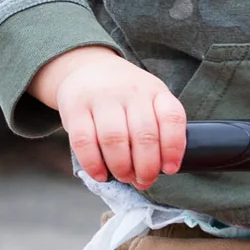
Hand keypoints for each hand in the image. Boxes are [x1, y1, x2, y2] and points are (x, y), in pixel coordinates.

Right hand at [29, 46, 187, 189]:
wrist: (89, 68)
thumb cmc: (125, 95)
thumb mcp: (150, 100)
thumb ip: (159, 128)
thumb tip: (161, 170)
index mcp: (155, 91)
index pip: (172, 118)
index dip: (173, 148)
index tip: (170, 169)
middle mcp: (131, 91)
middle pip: (144, 135)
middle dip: (146, 167)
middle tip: (144, 180)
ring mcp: (102, 97)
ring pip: (114, 139)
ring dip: (121, 167)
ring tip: (124, 177)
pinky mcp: (75, 107)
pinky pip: (84, 141)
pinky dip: (93, 164)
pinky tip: (100, 174)